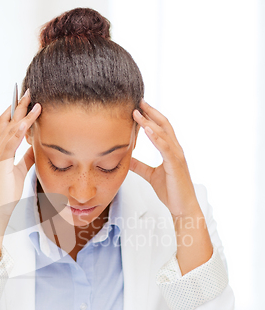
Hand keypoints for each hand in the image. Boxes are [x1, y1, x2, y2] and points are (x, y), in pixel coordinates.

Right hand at [0, 89, 40, 219]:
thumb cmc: (8, 191)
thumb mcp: (21, 170)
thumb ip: (26, 157)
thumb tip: (35, 146)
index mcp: (1, 150)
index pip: (8, 125)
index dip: (16, 111)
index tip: (26, 98)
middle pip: (7, 121)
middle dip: (18, 105)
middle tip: (29, 90)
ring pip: (9, 128)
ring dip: (21, 113)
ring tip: (32, 100)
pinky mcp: (0, 162)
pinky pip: (10, 143)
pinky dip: (18, 131)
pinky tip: (26, 122)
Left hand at [130, 99, 200, 218]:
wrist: (183, 208)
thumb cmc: (171, 192)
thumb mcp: (150, 175)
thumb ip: (139, 166)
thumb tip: (126, 158)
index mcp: (170, 151)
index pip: (161, 128)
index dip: (150, 116)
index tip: (138, 106)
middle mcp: (176, 150)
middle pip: (164, 125)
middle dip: (151, 112)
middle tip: (138, 101)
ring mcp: (177, 156)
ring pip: (163, 134)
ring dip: (150, 121)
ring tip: (137, 112)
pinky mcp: (176, 165)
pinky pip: (165, 148)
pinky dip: (156, 137)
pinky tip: (147, 129)